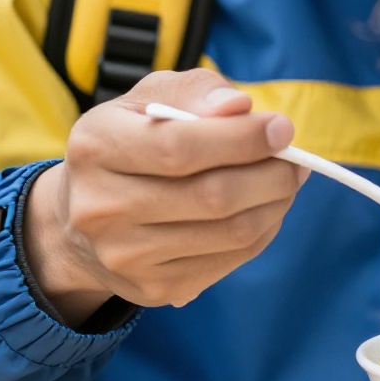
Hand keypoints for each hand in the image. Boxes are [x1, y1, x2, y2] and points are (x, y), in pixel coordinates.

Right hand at [25, 70, 308, 323]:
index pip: (180, 147)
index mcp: (96, 148)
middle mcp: (101, 208)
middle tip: (296, 160)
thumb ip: (195, 92)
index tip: (283, 127)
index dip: (242, 139)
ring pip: (230, 233)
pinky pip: (230, 260)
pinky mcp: (153, 288)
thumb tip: (238, 106)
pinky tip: (263, 209)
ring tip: (286, 182)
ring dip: (275, 204)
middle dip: (271, 175)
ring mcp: (126, 256)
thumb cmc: (132, 143)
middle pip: (212, 196)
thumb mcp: (150, 99)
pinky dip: (262, 231)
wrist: (83, 221)